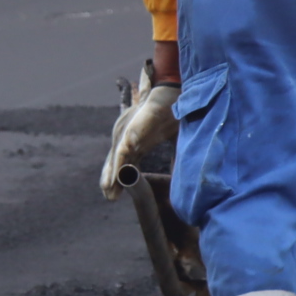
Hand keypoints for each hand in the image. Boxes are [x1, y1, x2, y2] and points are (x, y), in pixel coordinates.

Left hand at [100, 58, 179, 199]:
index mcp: (141, 143)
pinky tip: (111, 181)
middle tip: (110, 197)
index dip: (126, 178)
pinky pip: (121, 155)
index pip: (130, 164)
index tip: (123, 192)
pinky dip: (116, 168)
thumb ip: (178, 155)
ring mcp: (129, 138)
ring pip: (118, 161)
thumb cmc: (173, 114)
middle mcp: (132, 141)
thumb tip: (187, 172)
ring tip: (108, 192)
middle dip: (114, 181)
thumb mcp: (176, 140)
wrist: (172, 97)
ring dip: (112, 178)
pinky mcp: (130, 135)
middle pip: (120, 165)